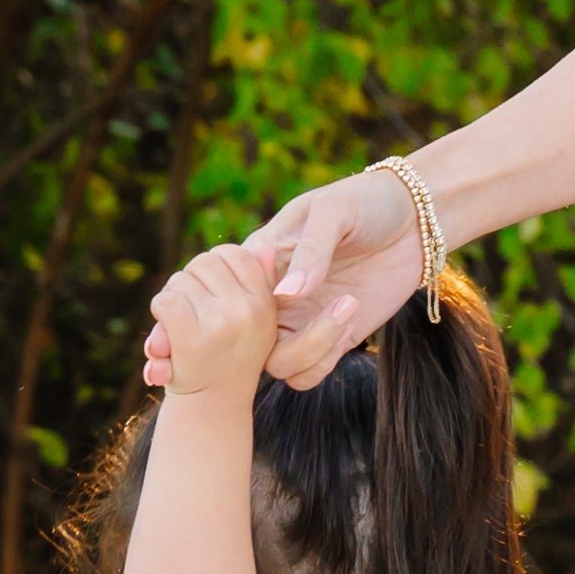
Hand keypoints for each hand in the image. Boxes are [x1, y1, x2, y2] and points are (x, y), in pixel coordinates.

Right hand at [140, 169, 404, 388]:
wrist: (414, 218)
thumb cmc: (364, 202)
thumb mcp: (332, 213)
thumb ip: (310, 251)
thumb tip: (284, 297)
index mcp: (258, 263)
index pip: (209, 299)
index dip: (181, 325)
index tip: (160, 350)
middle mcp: (273, 298)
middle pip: (232, 345)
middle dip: (219, 360)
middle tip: (223, 359)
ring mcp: (303, 320)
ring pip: (276, 365)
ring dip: (304, 352)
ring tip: (343, 310)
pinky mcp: (336, 336)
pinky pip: (312, 371)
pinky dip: (324, 361)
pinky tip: (350, 325)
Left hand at [146, 239, 286, 403]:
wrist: (214, 406)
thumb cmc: (231, 357)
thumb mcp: (257, 323)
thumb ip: (261, 285)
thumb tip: (267, 249)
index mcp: (265, 303)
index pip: (235, 253)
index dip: (215, 264)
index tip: (211, 288)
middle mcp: (248, 311)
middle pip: (203, 262)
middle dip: (190, 280)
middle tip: (193, 307)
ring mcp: (221, 324)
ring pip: (180, 281)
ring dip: (172, 298)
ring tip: (182, 323)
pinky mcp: (193, 338)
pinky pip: (165, 301)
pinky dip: (159, 313)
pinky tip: (168, 331)